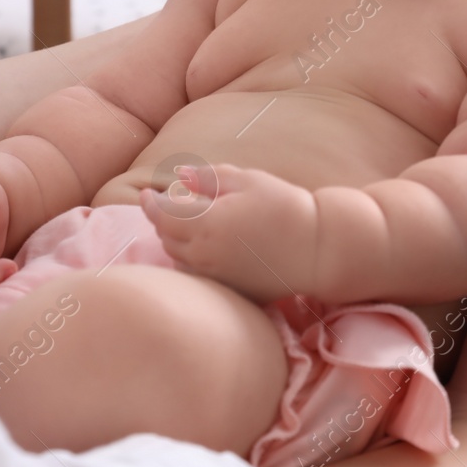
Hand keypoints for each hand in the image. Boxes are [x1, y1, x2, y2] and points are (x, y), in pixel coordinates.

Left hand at [139, 163, 318, 303]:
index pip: (162, 214)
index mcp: (207, 224)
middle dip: (163, 219)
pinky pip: (196, 276)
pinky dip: (189, 260)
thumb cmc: (286, 207)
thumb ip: (210, 178)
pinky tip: (203, 248)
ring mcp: (216, 276)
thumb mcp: (249, 181)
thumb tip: (181, 177)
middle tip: (171, 204)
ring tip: (188, 224)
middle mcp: (205, 255)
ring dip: (174, 240)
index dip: (151, 202)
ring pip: (178, 259)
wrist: (318, 248)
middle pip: (166, 237)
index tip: (149, 192)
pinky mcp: (229, 289)